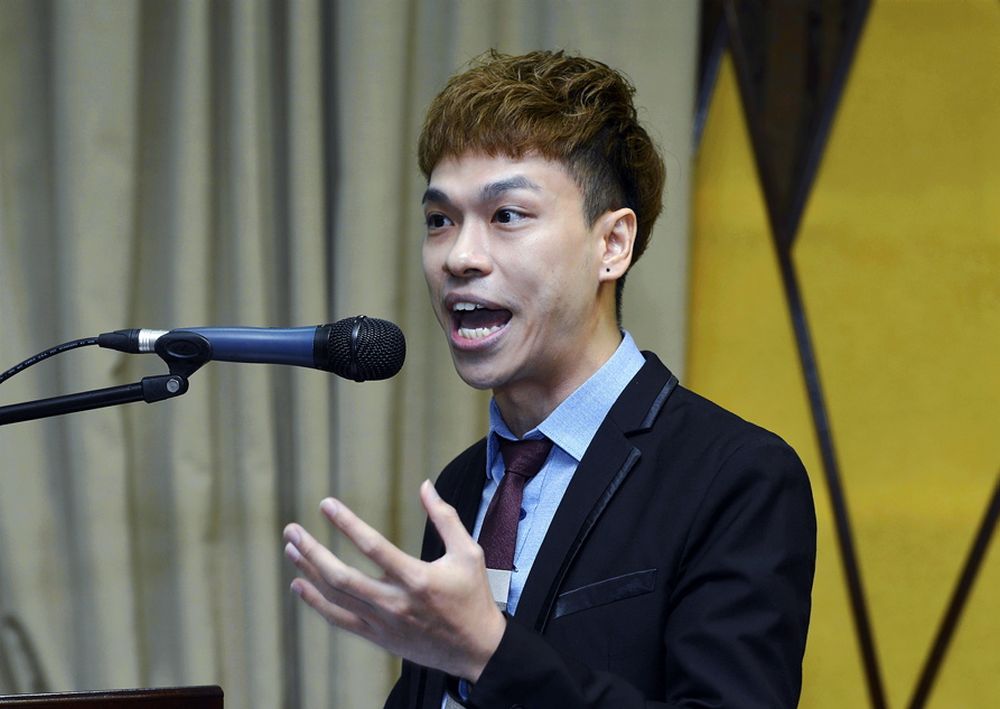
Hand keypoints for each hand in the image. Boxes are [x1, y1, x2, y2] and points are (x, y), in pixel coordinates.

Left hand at [283, 480, 505, 680]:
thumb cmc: (473, 598)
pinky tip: (300, 585)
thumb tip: (426, 486)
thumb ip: (445, 518)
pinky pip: (339, 620)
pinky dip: (316, 603)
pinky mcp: (378, 638)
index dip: (346, 523)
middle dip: (312, 551)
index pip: (373, 546)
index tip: (326, 505)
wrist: (476, 650)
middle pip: (341, 576)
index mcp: (417, 578)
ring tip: (291, 550)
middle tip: (292, 530)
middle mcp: (395, 602)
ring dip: (309, 572)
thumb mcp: (468, 553)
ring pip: (335, 598)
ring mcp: (383, 623)